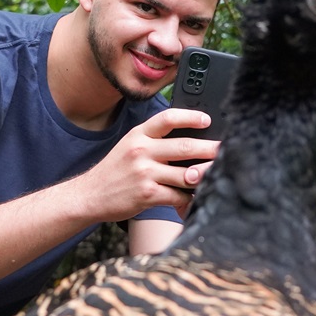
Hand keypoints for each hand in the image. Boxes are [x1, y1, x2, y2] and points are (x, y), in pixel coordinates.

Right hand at [76, 108, 219, 221]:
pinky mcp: (147, 194)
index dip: (190, 117)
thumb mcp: (129, 146)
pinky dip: (188, 198)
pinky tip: (194, 197)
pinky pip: (177, 195)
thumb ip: (153, 141)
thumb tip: (185, 141)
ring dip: (204, 176)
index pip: (168, 119)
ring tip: (216, 175)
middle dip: (210, 149)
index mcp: (139, 135)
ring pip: (186, 174)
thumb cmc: (115, 171)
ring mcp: (144, 173)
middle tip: (225, 150)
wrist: (90, 195)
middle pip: (184, 146)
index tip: (207, 119)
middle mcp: (141, 151)